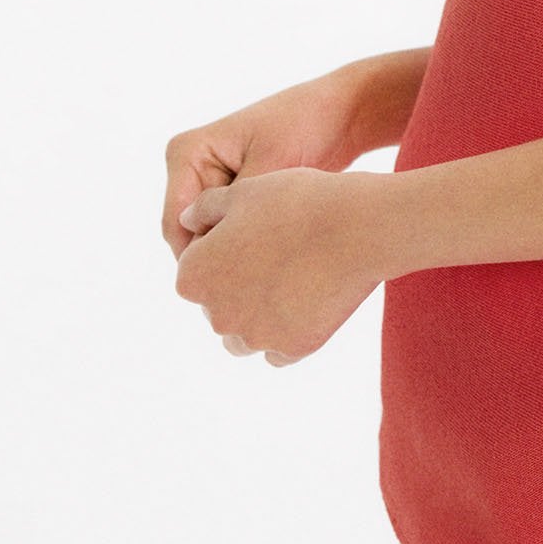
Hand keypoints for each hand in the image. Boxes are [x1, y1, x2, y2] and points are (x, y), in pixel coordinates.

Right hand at [161, 71, 367, 265]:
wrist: (342, 113)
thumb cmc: (307, 126)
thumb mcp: (270, 166)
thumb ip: (236, 209)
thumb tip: (212, 253)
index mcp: (186, 153)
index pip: (176, 224)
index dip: (200, 261)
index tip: (237, 286)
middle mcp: (191, 169)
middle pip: (190, 237)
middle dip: (221, 262)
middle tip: (258, 285)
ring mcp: (211, 183)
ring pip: (213, 241)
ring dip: (238, 257)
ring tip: (273, 269)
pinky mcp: (234, 197)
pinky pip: (232, 235)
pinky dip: (251, 248)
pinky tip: (279, 258)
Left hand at [173, 165, 382, 366]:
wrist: (356, 227)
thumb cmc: (296, 202)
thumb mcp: (243, 192)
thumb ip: (204, 210)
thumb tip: (186, 223)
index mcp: (194, 277)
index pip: (195, 270)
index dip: (221, 249)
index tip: (252, 233)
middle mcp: (217, 315)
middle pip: (219, 306)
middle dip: (238, 286)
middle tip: (277, 252)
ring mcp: (255, 337)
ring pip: (244, 335)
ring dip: (257, 316)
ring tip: (290, 280)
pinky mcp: (292, 349)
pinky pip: (279, 350)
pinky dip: (287, 331)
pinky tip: (307, 300)